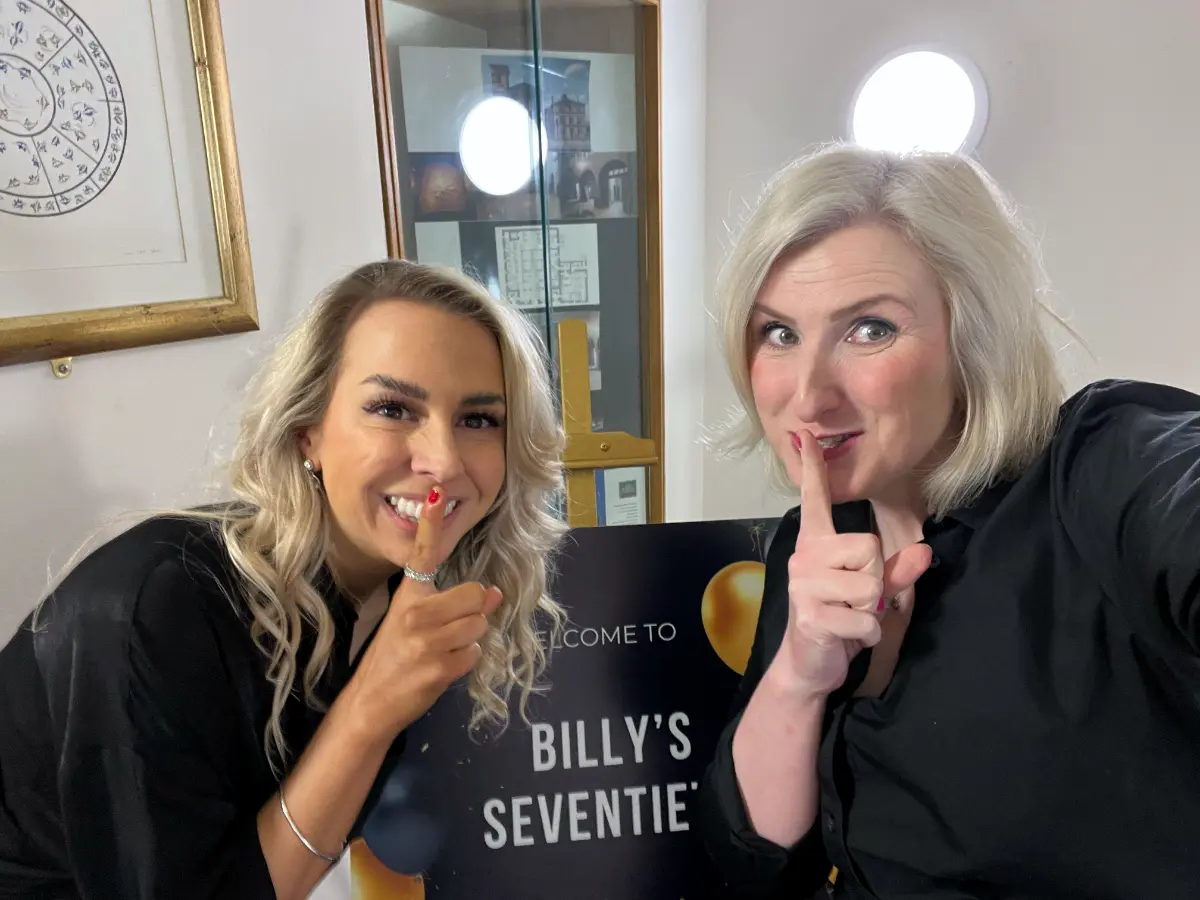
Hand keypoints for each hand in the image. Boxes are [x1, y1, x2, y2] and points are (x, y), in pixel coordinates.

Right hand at [345, 487, 502, 740]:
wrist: (371, 700)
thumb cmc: (394, 656)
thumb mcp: (415, 622)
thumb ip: (453, 605)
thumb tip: (495, 592)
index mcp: (408, 595)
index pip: (424, 553)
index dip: (432, 522)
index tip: (438, 492)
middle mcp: (416, 613)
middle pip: (475, 594)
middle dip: (475, 611)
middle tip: (453, 628)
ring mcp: (427, 641)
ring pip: (479, 625)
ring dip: (470, 639)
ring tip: (443, 649)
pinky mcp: (438, 667)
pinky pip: (474, 653)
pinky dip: (465, 661)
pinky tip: (442, 667)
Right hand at [770, 431, 931, 697]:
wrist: (809, 663)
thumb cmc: (839, 619)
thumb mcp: (872, 592)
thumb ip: (898, 570)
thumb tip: (924, 553)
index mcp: (817, 543)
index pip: (815, 498)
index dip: (813, 467)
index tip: (805, 434)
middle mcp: (804, 555)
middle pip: (868, 547)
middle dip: (875, 580)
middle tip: (856, 600)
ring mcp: (803, 584)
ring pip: (868, 583)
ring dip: (870, 610)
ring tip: (850, 617)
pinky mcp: (809, 614)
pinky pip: (864, 617)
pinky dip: (867, 633)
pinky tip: (848, 637)